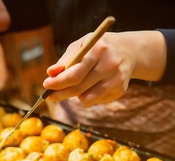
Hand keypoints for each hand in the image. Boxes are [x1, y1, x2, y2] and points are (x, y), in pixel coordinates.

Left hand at [42, 31, 166, 105]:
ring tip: (76, 86)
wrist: (129, 51)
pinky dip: (89, 96)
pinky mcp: (121, 90)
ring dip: (76, 96)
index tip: (46, 85)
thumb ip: (66, 60)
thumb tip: (50, 73)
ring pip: (87, 98)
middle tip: (50, 95)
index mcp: (98, 50)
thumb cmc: (98, 48)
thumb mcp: (82, 46)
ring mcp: (117, 79)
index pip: (75, 73)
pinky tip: (93, 85)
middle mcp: (110, 65)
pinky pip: (96, 100)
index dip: (58, 82)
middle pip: (79, 88)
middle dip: (61, 93)